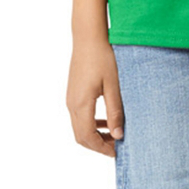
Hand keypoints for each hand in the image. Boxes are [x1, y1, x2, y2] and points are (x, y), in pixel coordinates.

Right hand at [66, 36, 124, 156]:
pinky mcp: (73, 92)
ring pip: (79, 127)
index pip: (88, 137)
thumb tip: (118, 135)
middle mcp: (72, 104)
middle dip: (98, 145)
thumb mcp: (113, 85)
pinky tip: (106, 119)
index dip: (102, 148)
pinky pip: (79, 115)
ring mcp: (70, 98)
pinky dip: (91, 123)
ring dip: (95, 134)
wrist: (88, 36)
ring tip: (114, 134)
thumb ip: (115, 112)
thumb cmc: (103, 57)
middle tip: (117, 146)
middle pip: (81, 136)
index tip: (118, 152)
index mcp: (81, 104)